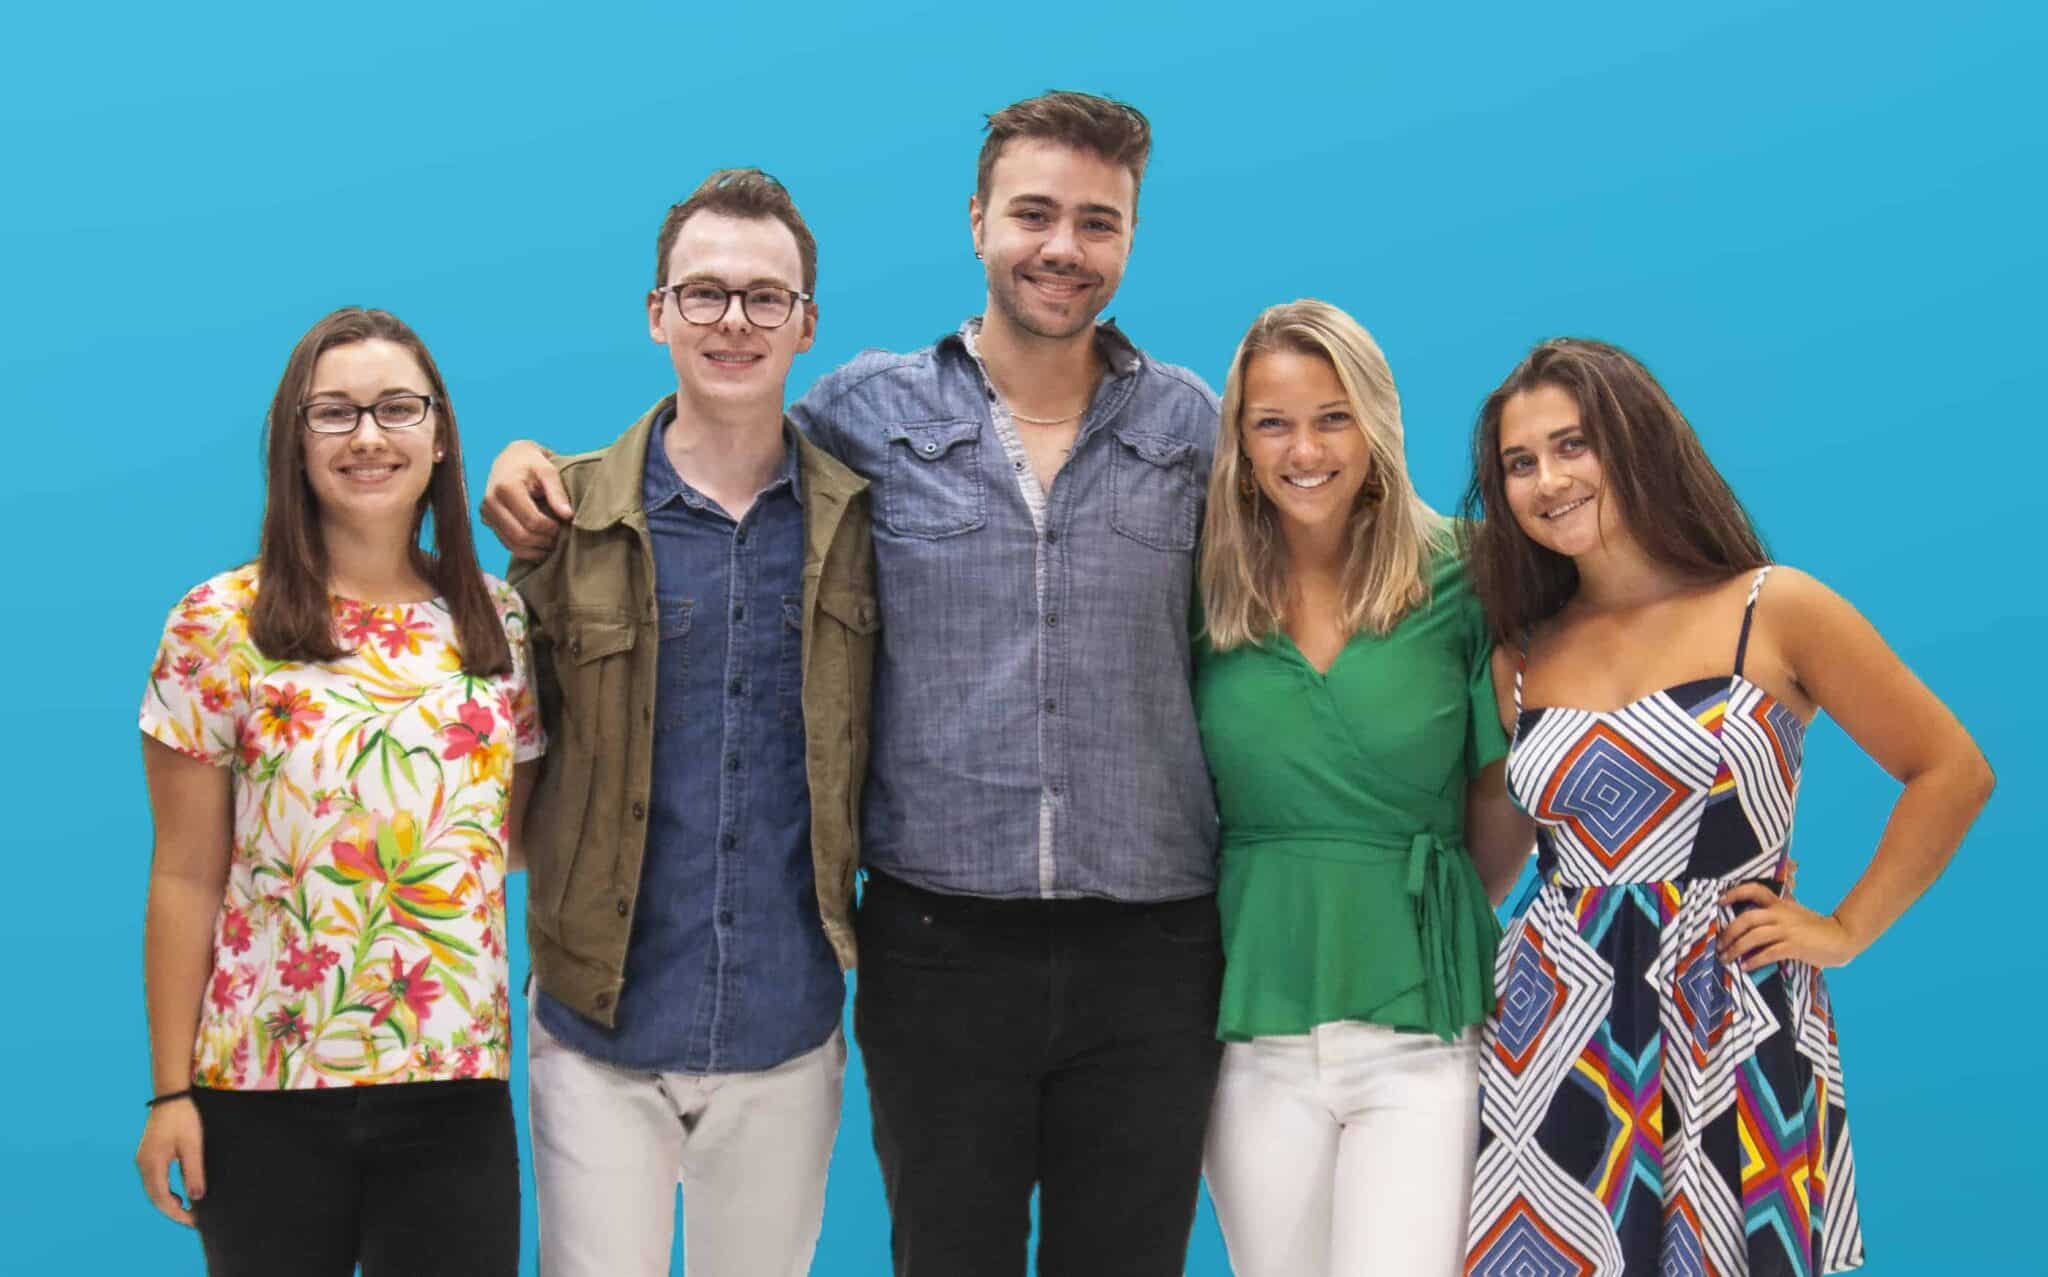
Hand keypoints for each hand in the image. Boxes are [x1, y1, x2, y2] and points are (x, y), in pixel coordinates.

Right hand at [136, 1097, 204, 1226]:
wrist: (172, 1096)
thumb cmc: (184, 1118)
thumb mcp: (192, 1146)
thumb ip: (193, 1172)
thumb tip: (196, 1198)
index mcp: (152, 1164)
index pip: (162, 1199)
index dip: (177, 1213)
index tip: (194, 1221)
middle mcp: (143, 1165)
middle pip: (155, 1197)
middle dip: (173, 1211)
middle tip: (193, 1220)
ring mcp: (143, 1160)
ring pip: (153, 1190)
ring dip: (168, 1202)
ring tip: (189, 1210)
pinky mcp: (148, 1155)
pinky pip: (154, 1180)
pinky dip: (165, 1191)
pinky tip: (179, 1194)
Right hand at [480, 441, 572, 560]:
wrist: (510, 460)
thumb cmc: (533, 464)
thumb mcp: (548, 471)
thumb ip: (557, 492)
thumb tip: (568, 515)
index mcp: (505, 487)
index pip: (531, 521)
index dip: (550, 529)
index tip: (563, 525)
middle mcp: (490, 501)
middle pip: (520, 536)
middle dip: (543, 541)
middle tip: (559, 538)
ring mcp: (486, 513)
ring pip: (512, 545)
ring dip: (535, 550)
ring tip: (552, 543)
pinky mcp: (487, 521)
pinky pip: (507, 544)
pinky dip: (525, 550)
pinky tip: (540, 545)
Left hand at [1718, 881, 1862, 971]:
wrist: (1842, 937)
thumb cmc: (1815, 929)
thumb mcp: (1793, 914)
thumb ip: (1775, 914)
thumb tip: (1750, 924)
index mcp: (1779, 904)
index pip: (1754, 890)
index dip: (1735, 893)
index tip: (1720, 901)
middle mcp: (1781, 914)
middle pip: (1746, 918)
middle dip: (1729, 932)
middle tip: (1719, 944)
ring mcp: (1787, 930)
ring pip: (1754, 936)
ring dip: (1736, 949)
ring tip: (1726, 958)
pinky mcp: (1794, 946)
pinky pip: (1768, 953)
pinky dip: (1754, 960)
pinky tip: (1745, 966)